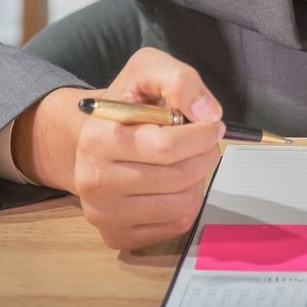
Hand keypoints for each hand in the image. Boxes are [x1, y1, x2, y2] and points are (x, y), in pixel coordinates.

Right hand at [13, 47, 224, 249]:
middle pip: (178, 177)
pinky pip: (175, 226)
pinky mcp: (116, 236)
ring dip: (197, 180)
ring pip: (181, 205)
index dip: (202, 135)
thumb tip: (207, 113)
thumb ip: (178, 80)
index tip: (213, 125)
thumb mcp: (148, 70)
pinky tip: (174, 184)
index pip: (167, 146)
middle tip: (206, 142)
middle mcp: (93, 181)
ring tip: (186, 161)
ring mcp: (103, 214)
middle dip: (205, 155)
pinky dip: (187, 204)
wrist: (96, 140)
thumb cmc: (128, 105)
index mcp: (97, 138)